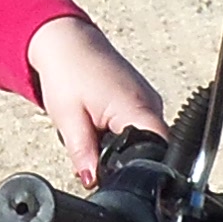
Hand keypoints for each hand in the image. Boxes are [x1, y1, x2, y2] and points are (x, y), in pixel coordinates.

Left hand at [26, 15, 166, 185]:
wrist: (65, 41)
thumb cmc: (67, 70)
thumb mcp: (68, 119)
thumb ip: (83, 153)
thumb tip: (92, 180)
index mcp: (136, 108)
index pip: (157, 152)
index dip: (137, 170)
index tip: (114, 174)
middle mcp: (150, 103)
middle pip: (149, 149)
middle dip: (121, 158)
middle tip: (92, 146)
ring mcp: (148, 100)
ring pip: (141, 139)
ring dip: (117, 144)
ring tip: (92, 126)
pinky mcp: (142, 99)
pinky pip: (137, 126)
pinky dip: (118, 131)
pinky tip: (99, 120)